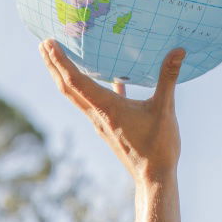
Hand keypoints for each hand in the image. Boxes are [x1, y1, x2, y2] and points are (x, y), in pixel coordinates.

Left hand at [39, 40, 185, 184]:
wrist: (154, 178)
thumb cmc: (158, 146)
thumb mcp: (165, 109)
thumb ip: (169, 77)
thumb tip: (178, 50)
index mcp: (106, 107)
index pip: (76, 80)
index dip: (61, 61)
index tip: (48, 44)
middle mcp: (98, 114)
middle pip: (68, 87)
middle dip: (54, 65)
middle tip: (42, 44)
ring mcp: (102, 121)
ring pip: (78, 95)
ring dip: (66, 76)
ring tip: (59, 58)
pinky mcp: (111, 126)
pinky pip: (98, 101)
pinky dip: (95, 87)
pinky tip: (112, 79)